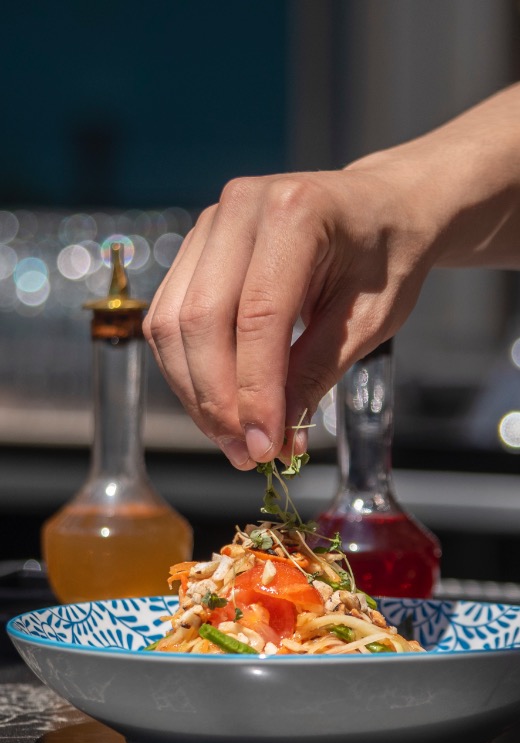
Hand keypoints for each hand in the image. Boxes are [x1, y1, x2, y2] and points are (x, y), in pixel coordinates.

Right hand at [144, 162, 438, 469]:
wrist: (382, 208)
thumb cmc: (386, 257)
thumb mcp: (368, 320)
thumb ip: (315, 373)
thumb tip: (274, 435)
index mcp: (296, 213)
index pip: (259, 317)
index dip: (254, 390)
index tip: (265, 446)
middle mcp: (241, 207)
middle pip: (201, 320)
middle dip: (218, 400)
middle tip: (248, 452)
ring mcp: (210, 224)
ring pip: (173, 323)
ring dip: (196, 392)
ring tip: (234, 438)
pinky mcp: (196, 247)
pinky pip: (171, 316)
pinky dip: (187, 368)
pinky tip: (217, 401)